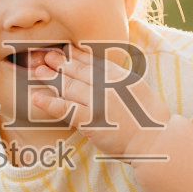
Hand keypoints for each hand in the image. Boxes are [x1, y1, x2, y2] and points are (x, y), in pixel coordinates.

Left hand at [28, 44, 170, 157]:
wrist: (156, 141)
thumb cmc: (151, 120)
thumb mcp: (139, 90)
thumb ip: (122, 81)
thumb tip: (108, 75)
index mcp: (120, 76)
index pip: (94, 62)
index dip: (77, 55)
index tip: (65, 50)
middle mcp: (107, 85)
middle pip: (79, 71)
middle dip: (60, 62)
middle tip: (45, 55)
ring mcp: (98, 101)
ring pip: (69, 86)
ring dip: (51, 77)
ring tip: (38, 71)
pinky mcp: (90, 120)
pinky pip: (65, 109)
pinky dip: (49, 102)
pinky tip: (36, 97)